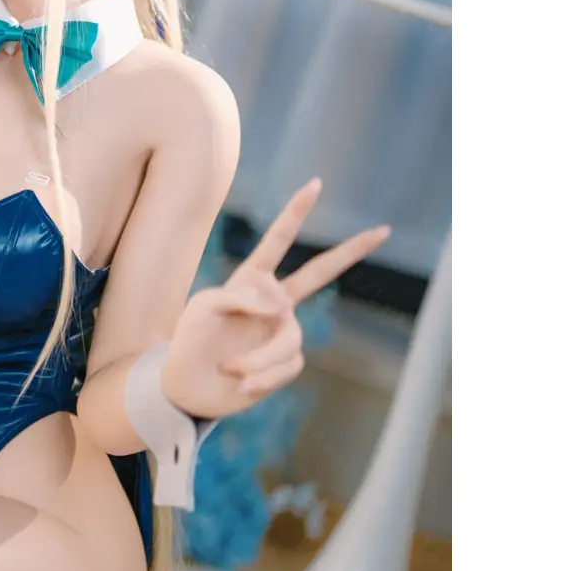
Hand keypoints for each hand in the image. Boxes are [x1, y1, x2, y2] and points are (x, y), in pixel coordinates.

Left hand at [162, 180, 389, 418]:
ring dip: (258, 358)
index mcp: (251, 279)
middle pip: (319, 273)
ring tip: (230, 370)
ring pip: (289, 339)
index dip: (296, 213)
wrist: (187, 386)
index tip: (316, 184)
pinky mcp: (286, 362)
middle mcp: (274, 302)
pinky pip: (287, 365)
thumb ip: (242, 297)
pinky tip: (242, 384)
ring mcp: (283, 331)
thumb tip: (282, 307)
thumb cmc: (190, 340)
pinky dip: (262, 377)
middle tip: (383, 231)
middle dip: (350, 252)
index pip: (278, 241)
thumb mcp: (205, 307)